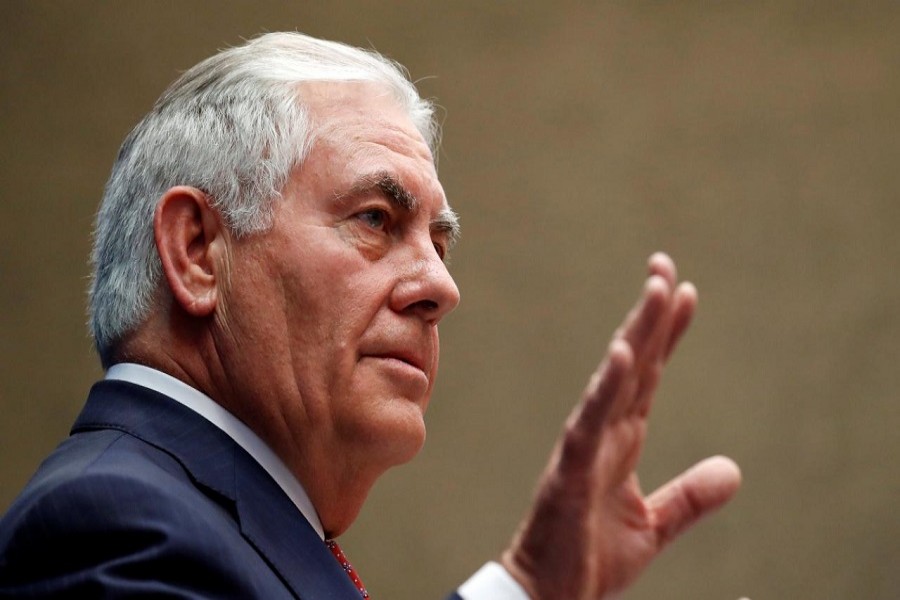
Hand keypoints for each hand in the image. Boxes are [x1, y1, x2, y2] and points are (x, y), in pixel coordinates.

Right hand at [500, 253, 741, 599]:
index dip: (666, 334)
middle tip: (665, 266)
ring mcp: (584, 445)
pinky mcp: (572, 469)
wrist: (550, 597)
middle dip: (651, 313)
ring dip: (636, 332)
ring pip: (615, 378)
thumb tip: (733, 470)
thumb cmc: (589, 558)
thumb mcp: (654, 526)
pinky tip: (625, 353)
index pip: (648, 375)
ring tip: (658, 289)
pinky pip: (592, 421)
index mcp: (621, 440)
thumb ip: (691, 497)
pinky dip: (608, 386)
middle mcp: (601, 431)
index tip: (684, 292)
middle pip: (632, 361)